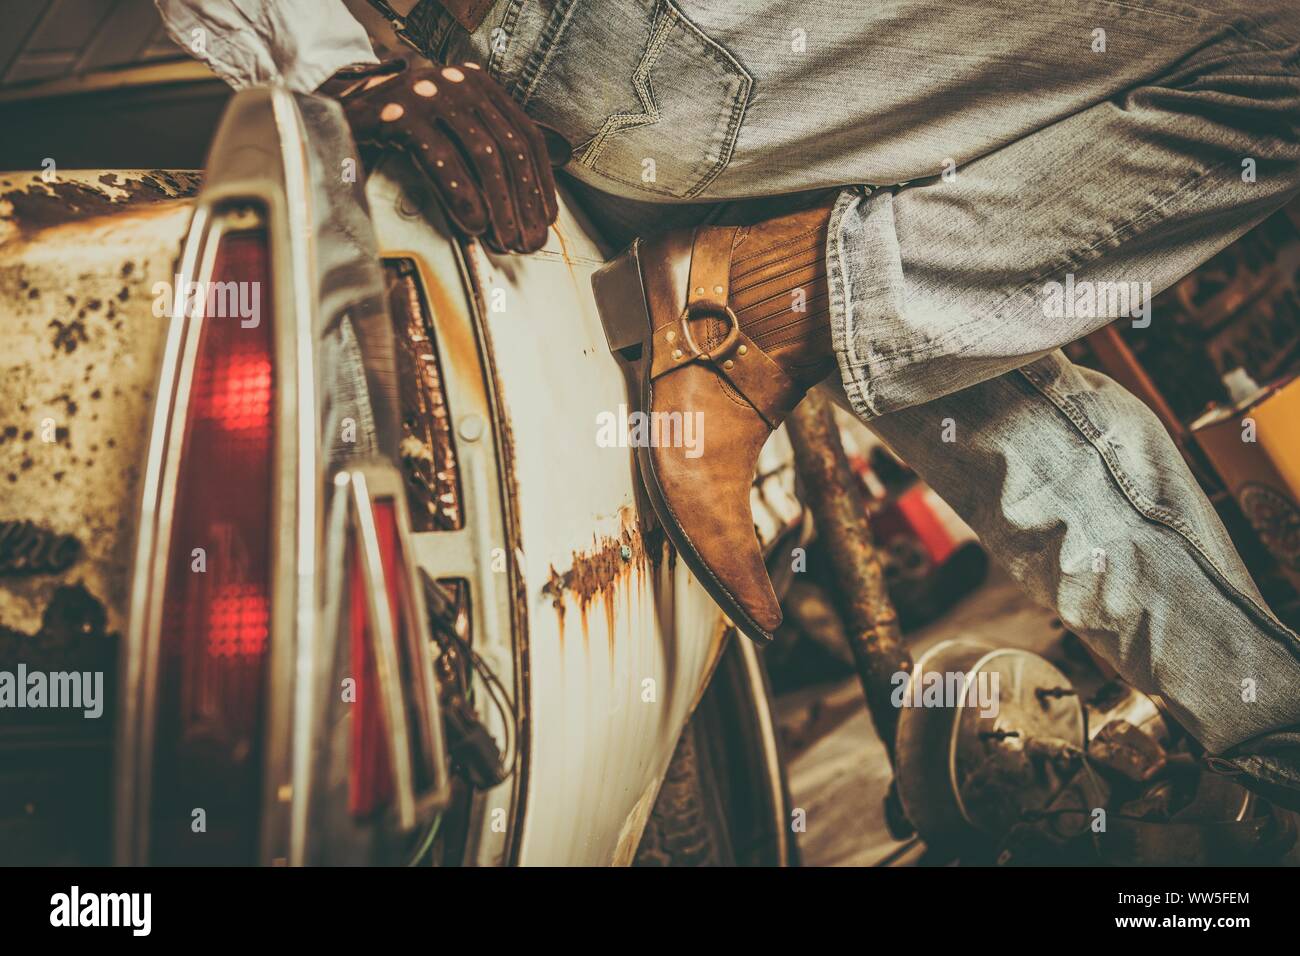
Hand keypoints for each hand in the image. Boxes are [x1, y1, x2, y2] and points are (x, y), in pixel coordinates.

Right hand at [327, 59, 559, 253]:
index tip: (544, 219)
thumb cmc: (405, 132)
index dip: (540, 183)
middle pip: (510, 148)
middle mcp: (461, 82)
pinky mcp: (402, 112)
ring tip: (504, 239)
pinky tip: (474, 224)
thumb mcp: (453, 133)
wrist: (342, 116)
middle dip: (523, 202)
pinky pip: (444, 160)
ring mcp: (431, 92)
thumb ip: (489, 152)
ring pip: (484, 154)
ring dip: (500, 205)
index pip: (527, 136)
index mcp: (480, 85)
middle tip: (527, 240)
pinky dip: (464, 196)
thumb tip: (531, 204)